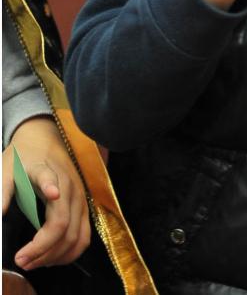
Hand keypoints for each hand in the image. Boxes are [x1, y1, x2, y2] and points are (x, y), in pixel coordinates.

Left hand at [2, 116, 90, 269]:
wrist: (45, 139)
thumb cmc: (24, 157)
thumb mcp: (8, 169)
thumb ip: (3, 190)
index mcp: (50, 174)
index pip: (53, 189)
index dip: (51, 192)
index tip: (50, 195)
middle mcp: (70, 188)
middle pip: (64, 227)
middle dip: (42, 250)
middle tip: (20, 260)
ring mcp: (80, 199)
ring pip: (76, 236)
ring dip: (55, 256)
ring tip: (32, 262)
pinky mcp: (84, 208)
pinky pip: (83, 237)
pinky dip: (69, 253)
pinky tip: (51, 258)